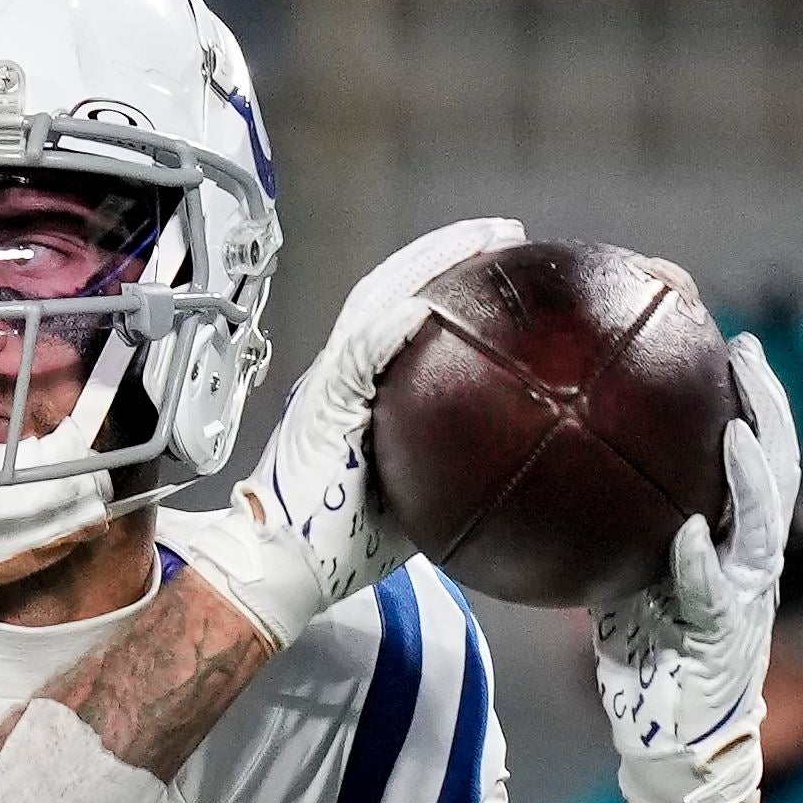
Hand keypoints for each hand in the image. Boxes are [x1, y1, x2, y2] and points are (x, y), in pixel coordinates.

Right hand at [187, 212, 524, 643]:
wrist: (282, 569)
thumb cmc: (339, 546)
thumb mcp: (420, 502)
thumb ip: (457, 474)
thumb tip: (520, 474)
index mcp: (364, 391)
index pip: (409, 316)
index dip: (449, 282)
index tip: (499, 269)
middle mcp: (344, 374)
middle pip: (396, 289)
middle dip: (449, 252)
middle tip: (505, 234)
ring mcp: (330, 384)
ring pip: (376, 301)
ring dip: (427, 265)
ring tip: (481, 239)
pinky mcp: (321, 405)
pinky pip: (358, 356)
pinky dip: (390, 327)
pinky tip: (427, 307)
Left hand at [592, 331, 798, 802]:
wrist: (667, 734)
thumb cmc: (645, 650)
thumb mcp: (628, 569)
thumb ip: (616, 520)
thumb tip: (557, 461)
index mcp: (735, 534)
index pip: (758, 451)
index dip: (755, 397)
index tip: (734, 343)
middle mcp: (753, 556)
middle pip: (776, 467)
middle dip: (766, 409)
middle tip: (744, 355)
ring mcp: (746, 595)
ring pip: (762, 522)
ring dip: (750, 475)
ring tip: (733, 430)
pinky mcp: (725, 637)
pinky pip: (715, 593)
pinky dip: (701, 562)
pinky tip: (686, 533)